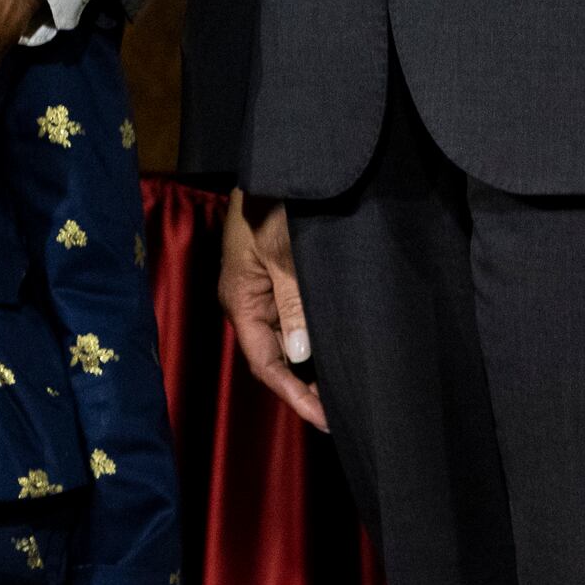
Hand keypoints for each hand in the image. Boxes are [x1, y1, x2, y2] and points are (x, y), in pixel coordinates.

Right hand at [219, 194, 325, 431]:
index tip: (326, 419)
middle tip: (342, 411)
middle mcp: (246, 301)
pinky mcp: (273, 278)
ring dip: (310, 365)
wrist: (277, 165)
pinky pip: (290, 319)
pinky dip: (311, 339)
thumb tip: (302, 355)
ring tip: (342, 388)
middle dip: (304, 386)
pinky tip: (332, 350)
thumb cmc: (274, 205)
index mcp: (241, 299)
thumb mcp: (286, 253)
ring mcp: (259, 290)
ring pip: (284, 340)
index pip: (264, 362)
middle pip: (273, 357)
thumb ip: (294, 304)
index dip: (294, 394)